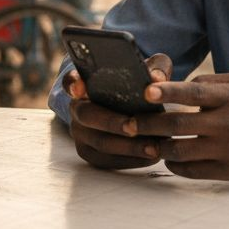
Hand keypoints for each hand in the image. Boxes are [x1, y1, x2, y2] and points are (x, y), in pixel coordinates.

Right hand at [63, 53, 171, 169]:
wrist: (134, 112)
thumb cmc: (137, 88)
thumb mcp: (147, 73)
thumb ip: (155, 68)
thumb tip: (157, 78)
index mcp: (85, 83)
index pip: (71, 80)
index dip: (73, 84)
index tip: (80, 87)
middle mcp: (77, 107)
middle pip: (87, 115)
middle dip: (112, 122)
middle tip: (134, 127)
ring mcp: (80, 132)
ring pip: (100, 142)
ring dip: (128, 147)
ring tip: (153, 147)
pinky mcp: (90, 153)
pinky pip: (107, 160)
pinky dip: (130, 160)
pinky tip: (150, 157)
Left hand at [139, 72, 228, 181]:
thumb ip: (212, 82)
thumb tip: (179, 83)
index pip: (193, 92)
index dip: (167, 91)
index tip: (146, 92)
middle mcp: (228, 123)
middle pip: (178, 124)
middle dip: (147, 124)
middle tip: (127, 123)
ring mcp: (228, 150)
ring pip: (180, 150)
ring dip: (158, 147)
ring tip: (145, 143)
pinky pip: (192, 171)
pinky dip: (175, 165)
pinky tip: (168, 159)